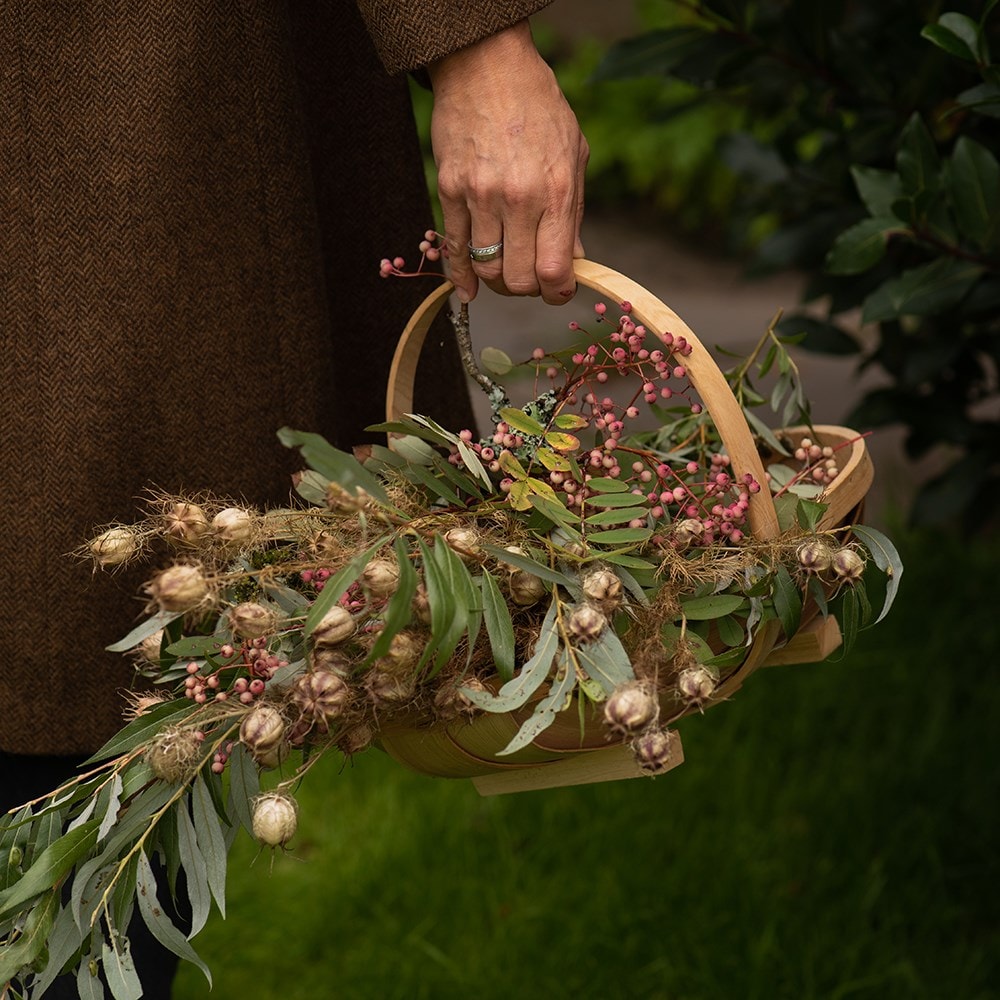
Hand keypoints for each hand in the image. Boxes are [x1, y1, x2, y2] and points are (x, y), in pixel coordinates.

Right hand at [428, 20, 587, 304]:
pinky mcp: (450, 190)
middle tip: (530, 278)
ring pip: (486, 269)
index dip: (558, 292)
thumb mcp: (573, 153)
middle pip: (519, 278)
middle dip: (527, 288)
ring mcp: (480, 196)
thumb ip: (573, 212)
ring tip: (505, 270)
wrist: (486, 65)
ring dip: (497, 280)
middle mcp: (518, 198)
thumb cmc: (538, 106)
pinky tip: (468, 291)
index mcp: (557, 191)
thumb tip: (574, 260)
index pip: (555, 270)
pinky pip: (454, 249)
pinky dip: (461, 277)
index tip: (558, 291)